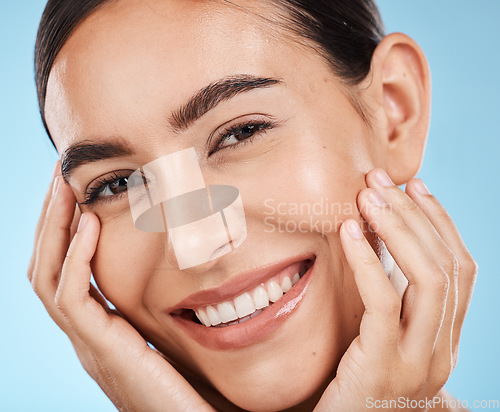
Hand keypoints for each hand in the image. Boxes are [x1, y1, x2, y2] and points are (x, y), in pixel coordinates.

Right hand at [27, 163, 214, 411]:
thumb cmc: (189, 382)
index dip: (63, 228)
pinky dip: (75, 257)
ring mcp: (88, 344)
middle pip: (46, 266)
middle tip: (59, 175)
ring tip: (64, 186)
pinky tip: (88, 224)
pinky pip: (72, 298)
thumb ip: (158, 304)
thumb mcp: (166, 332)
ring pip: (47, 277)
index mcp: (98, 328)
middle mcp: (85, 334)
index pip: (64, 269)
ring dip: (53, 228)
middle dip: (50, 218)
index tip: (75, 188)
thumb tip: (174, 260)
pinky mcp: (102, 351)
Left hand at [315, 169, 476, 410]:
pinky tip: (348, 231)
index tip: (415, 186)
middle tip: (381, 180)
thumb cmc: (355, 379)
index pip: (462, 269)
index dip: (440, 222)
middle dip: (414, 215)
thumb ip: (391, 294)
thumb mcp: (381, 333)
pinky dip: (368, 260)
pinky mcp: (385, 365)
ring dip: (397, 228)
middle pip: (447, 266)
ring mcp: (419, 360)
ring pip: (428, 279)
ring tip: (367, 195)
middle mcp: (444, 349)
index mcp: (447, 337)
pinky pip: (384, 301)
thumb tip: (378, 237)